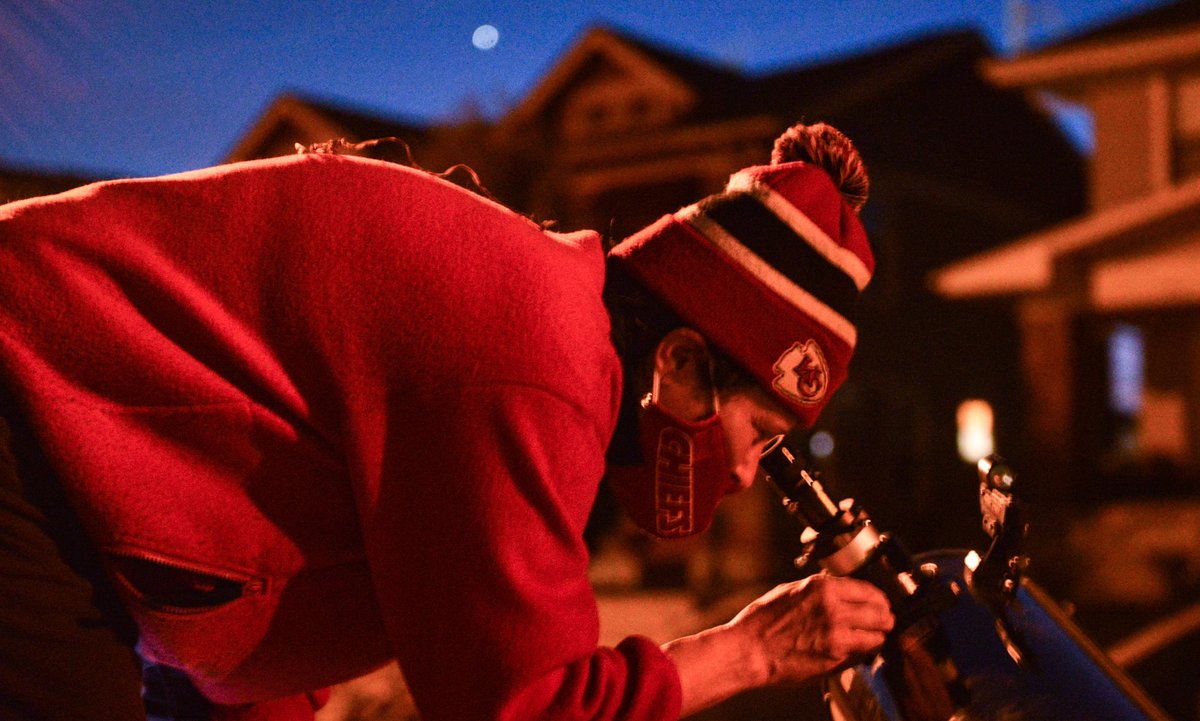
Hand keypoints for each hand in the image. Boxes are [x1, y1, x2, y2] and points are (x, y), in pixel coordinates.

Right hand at [663, 573, 892, 715]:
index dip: (878, 600)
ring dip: (876, 637)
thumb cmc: (762, 622)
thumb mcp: (791, 591)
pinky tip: (854, 651)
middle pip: (881, 612)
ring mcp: (837, 633)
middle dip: (883, 619)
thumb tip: (840, 591)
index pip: (870, 591)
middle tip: (881, 624)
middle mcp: (834, 608)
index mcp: (823, 587)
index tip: (878, 605)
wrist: (749, 650)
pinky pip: (863, 654)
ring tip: (869, 639)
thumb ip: (820, 591)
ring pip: (878, 635)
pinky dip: (863, 653)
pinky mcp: (835, 656)